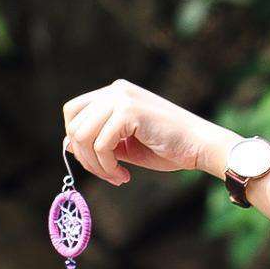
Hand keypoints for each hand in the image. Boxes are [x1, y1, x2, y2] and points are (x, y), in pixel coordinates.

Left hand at [62, 79, 239, 185]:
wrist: (200, 146)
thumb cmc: (169, 148)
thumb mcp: (127, 145)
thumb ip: (101, 142)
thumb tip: (70, 146)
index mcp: (115, 94)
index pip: (74, 113)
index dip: (77, 143)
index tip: (99, 165)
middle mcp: (115, 91)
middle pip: (73, 123)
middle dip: (85, 157)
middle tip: (108, 175)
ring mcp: (122, 98)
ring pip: (82, 135)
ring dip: (96, 165)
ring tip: (117, 177)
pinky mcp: (130, 111)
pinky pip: (101, 144)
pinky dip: (108, 167)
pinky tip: (124, 175)